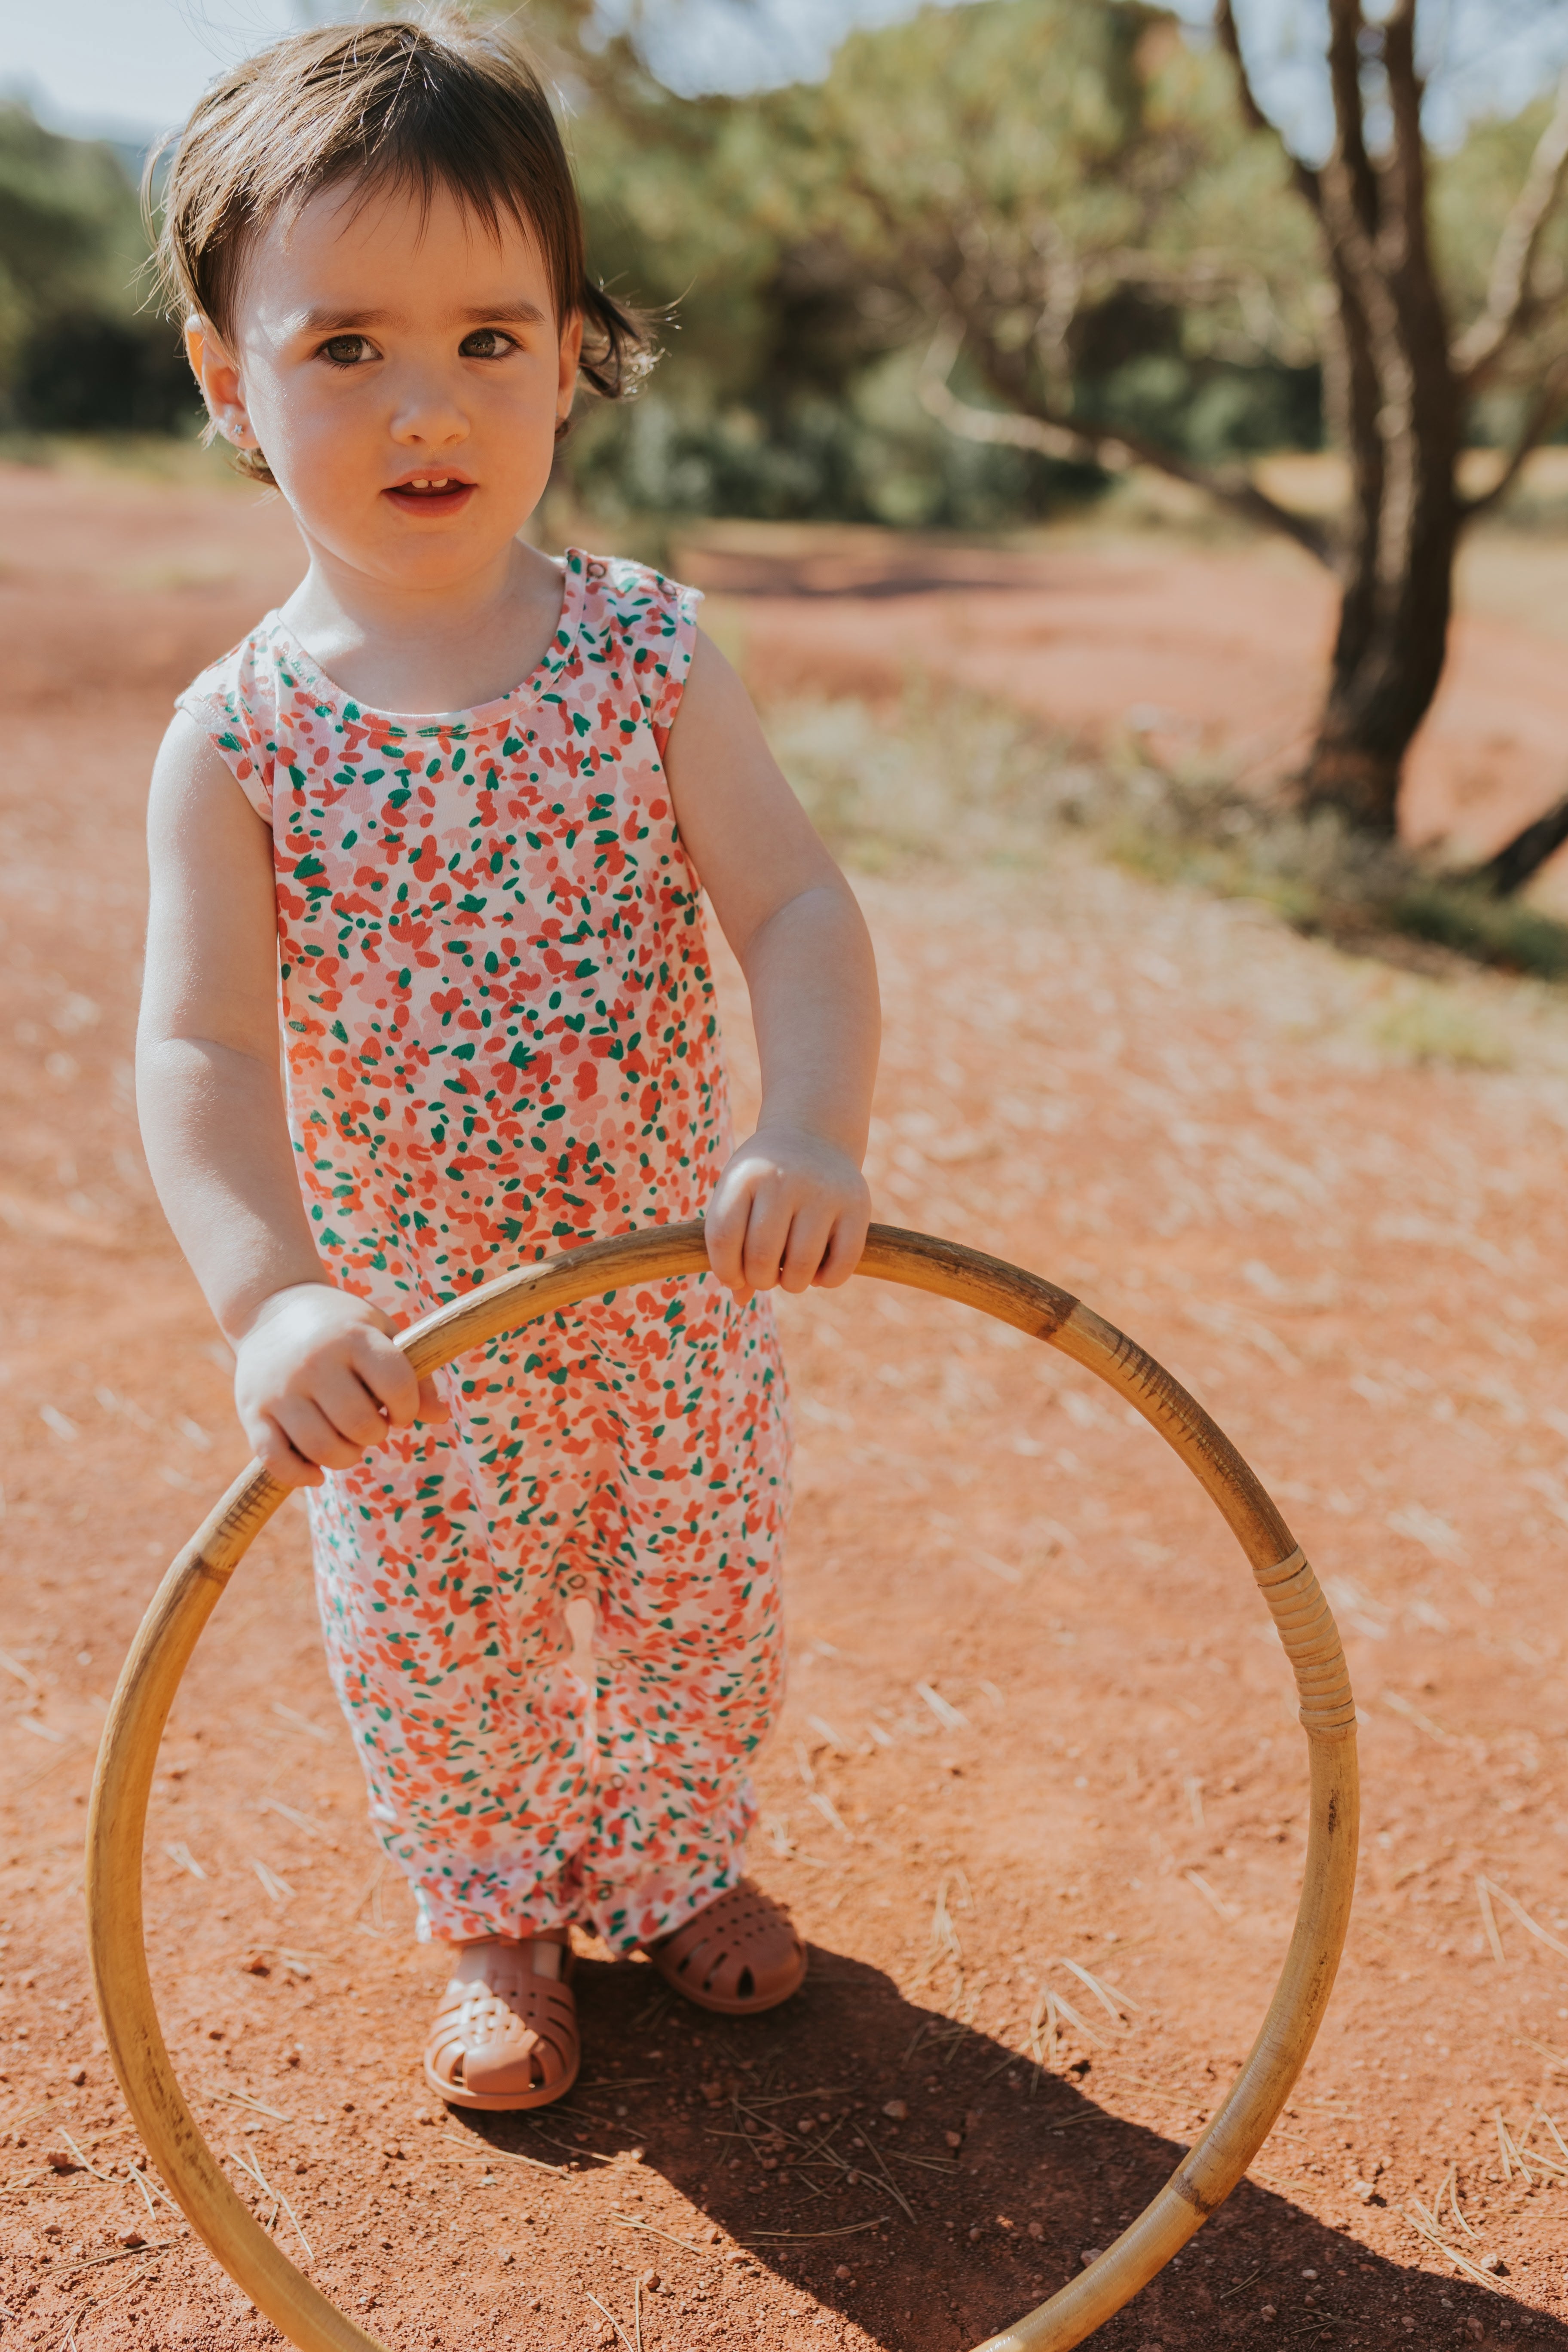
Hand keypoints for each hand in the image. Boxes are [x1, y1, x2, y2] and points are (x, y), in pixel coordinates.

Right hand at [232, 1283, 449, 1487]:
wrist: (271, 1307)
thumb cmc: (341, 1328)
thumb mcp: (381, 1334)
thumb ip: (414, 1375)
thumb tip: (442, 1417)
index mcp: (353, 1338)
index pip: (397, 1386)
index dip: (407, 1408)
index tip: (400, 1409)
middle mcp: (314, 1362)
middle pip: (360, 1425)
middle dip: (375, 1435)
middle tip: (370, 1425)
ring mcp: (279, 1389)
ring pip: (322, 1449)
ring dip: (345, 1458)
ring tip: (347, 1444)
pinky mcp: (252, 1411)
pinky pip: (277, 1461)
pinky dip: (301, 1476)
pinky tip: (317, 1473)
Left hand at [705, 1125, 870, 1305]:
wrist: (813, 1136)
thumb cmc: (765, 1179)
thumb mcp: (740, 1197)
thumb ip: (733, 1245)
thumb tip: (739, 1300)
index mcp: (745, 1176)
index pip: (724, 1239)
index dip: (725, 1271)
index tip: (734, 1277)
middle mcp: (784, 1180)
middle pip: (761, 1257)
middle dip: (760, 1279)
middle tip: (766, 1275)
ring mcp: (824, 1192)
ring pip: (801, 1267)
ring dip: (791, 1283)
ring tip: (790, 1273)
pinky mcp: (857, 1206)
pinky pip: (841, 1266)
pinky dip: (825, 1281)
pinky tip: (817, 1271)